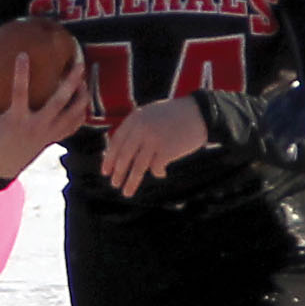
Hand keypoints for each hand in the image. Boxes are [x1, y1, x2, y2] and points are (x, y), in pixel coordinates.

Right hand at [0, 54, 93, 181]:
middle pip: (58, 103)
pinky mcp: (51, 140)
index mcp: (15, 120)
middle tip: (79, 64)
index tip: (23, 54)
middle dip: (70, 83)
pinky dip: (79, 115)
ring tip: (85, 81)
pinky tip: (82, 100)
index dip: (21, 74)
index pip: (19, 93)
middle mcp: (35, 127)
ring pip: (71, 115)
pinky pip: (72, 127)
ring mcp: (46, 135)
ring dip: (80, 98)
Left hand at [95, 93, 220, 195]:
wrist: (199, 113)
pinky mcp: (166, 150)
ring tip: (126, 192)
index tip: (105, 172)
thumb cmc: (174, 116)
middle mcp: (141, 129)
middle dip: (118, 173)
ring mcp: (154, 140)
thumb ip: (135, 130)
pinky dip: (157, 173)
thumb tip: (120, 155)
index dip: (109, 159)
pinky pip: (156, 168)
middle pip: (124, 156)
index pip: (116, 142)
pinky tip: (161, 173)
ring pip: (137, 167)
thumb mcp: (150, 115)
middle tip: (114, 184)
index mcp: (135, 119)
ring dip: (131, 182)